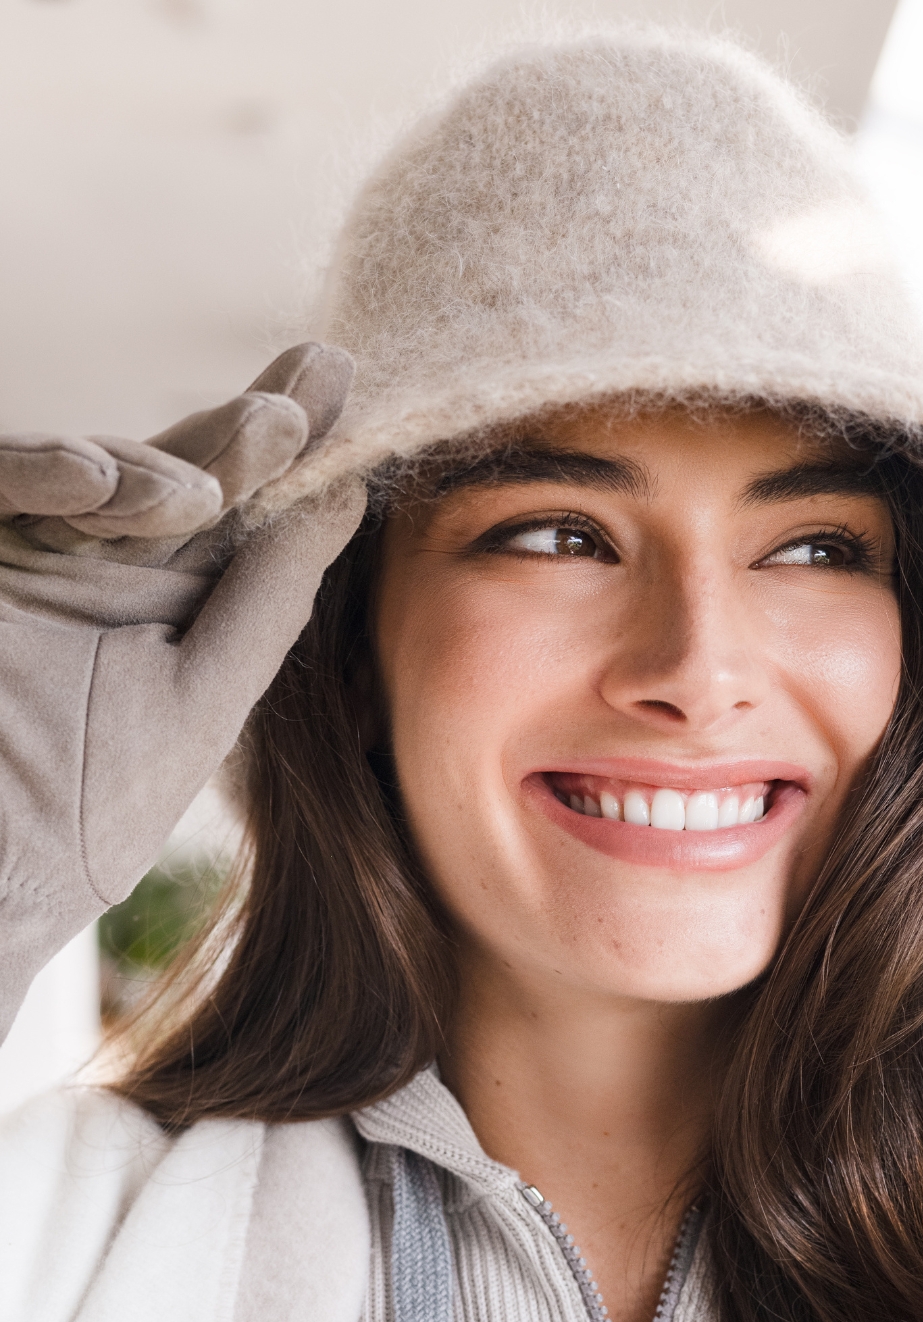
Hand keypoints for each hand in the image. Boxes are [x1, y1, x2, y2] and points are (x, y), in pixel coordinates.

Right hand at [0, 344, 365, 1041]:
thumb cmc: (91, 807)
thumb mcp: (201, 693)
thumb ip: (267, 597)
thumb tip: (350, 498)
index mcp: (174, 603)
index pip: (240, 513)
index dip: (293, 450)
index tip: (349, 386)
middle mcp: (107, 567)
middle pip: (183, 472)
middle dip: (253, 425)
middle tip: (320, 375)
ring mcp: (33, 550)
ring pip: (101, 468)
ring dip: (168, 461)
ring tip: (226, 470)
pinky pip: (5, 480)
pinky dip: (43, 469)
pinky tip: (100, 483)